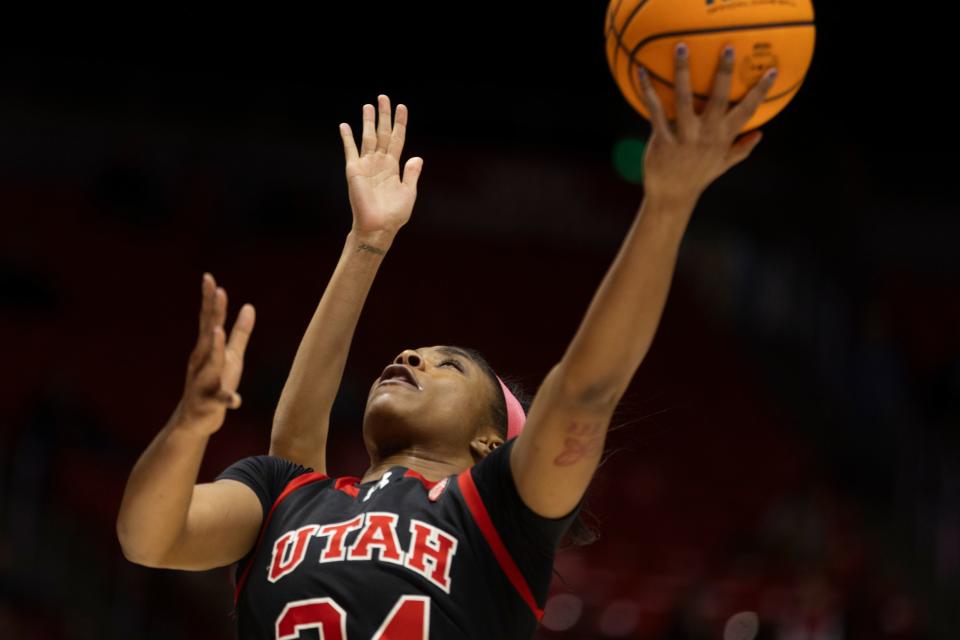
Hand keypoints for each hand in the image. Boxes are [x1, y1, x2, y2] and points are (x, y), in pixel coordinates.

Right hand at [174, 273, 254, 435]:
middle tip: (217, 290)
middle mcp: (202, 361)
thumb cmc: (214, 383)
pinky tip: (236, 399)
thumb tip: (250, 306)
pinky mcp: (209, 403)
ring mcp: (203, 381)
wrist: (195, 420)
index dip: (210, 299)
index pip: (209, 320)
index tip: (209, 277)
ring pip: (210, 363)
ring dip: (214, 347)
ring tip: (218, 331)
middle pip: (208, 333)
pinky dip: (228, 398)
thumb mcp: (231, 356)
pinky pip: (219, 400)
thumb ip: (240, 332)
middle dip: (213, 312)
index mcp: (207, 349)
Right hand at [339, 94, 423, 238]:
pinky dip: (347, 138)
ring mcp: (366, 165)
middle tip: (383, 97)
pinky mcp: (354, 170)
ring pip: (368, 137)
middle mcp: (380, 162)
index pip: (398, 139)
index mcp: (394, 167)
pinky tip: (345, 125)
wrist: (378, 227)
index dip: (400, 123)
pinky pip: (350, 150)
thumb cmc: (394, 214)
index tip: (402, 107)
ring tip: (368, 105)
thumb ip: (412, 174)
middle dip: (383, 115)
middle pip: (383, 133)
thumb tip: (418, 157)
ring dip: (367, 121)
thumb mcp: (408, 192)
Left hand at [636, 44, 776, 204]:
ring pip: (684, 99)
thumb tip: (761, 134)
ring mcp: (684, 137)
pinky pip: (655, 111)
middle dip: (723, 72)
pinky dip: (648, 91)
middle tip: (727, 47)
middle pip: (717, 98)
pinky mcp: (662, 140)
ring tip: (682, 48)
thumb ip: (741, 149)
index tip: (772, 70)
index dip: (760, 91)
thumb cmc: (698, 176)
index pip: (747, 111)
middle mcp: (705, 135)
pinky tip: (642, 72)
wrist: (672, 196)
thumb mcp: (723, 164)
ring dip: (683, 72)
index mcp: (723, 137)